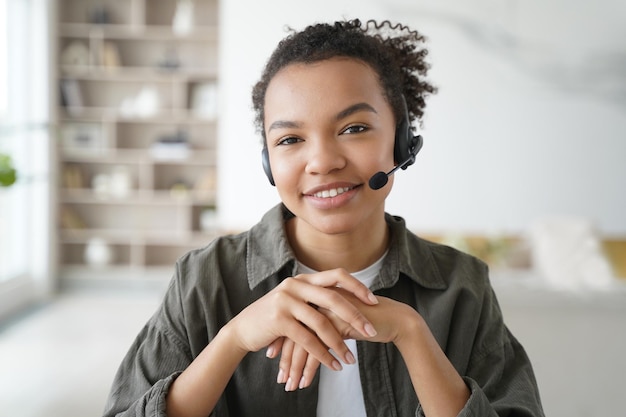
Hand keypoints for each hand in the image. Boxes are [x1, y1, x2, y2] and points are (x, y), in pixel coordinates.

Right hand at [227, 268, 377, 372]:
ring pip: (321, 322)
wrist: (244, 329)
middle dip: (355, 316)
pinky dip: (323, 354)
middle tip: (371, 331)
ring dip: (339, 343)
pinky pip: (307, 339)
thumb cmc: (274, 318)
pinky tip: (333, 365)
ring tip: (351, 359)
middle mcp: (295, 285)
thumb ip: (316, 299)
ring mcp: (286, 300)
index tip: (374, 301)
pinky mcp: (279, 319)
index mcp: (304, 279)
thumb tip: (347, 303)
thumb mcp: (296, 302)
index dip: (357, 287)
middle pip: (333, 298)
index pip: (337, 275)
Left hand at [270, 288, 420, 389]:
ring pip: (303, 344)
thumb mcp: (339, 319)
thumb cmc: (367, 320)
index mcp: (315, 295)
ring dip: (296, 368)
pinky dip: (310, 369)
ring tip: (292, 386)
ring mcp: (327, 311)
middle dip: (285, 359)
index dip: (280, 341)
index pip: (290, 320)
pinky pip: (318, 350)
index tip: (272, 358)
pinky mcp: (338, 324)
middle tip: (281, 379)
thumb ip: (321, 323)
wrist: (394, 318)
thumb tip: (301, 339)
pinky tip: (306, 383)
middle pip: (293, 333)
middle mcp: (318, 300)